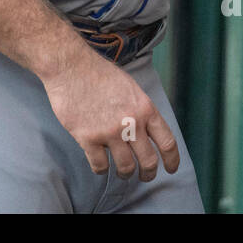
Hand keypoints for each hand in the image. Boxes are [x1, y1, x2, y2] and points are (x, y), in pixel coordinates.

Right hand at [41, 50, 180, 181]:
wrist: (70, 66)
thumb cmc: (98, 73)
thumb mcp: (130, 87)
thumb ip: (139, 110)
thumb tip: (145, 130)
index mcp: (145, 108)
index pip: (167, 142)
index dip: (172, 160)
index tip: (170, 169)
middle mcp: (131, 123)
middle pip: (148, 161)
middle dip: (148, 173)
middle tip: (145, 176)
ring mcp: (110, 132)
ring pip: (125, 167)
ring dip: (125, 174)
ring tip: (122, 173)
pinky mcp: (88, 138)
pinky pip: (100, 166)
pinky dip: (101, 169)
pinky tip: (100, 165)